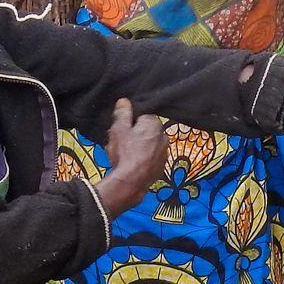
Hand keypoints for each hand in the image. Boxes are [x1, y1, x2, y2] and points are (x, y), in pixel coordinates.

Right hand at [95, 99, 166, 216]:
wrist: (132, 182)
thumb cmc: (125, 152)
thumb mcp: (119, 129)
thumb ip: (122, 113)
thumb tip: (124, 101)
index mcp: (155, 124)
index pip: (141, 117)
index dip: (129, 124)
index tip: (121, 132)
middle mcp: (164, 137)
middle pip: (144, 132)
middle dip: (133, 137)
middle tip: (120, 145)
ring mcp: (164, 153)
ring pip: (147, 146)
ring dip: (138, 149)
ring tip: (124, 157)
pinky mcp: (161, 167)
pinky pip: (150, 159)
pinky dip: (142, 161)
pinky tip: (131, 166)